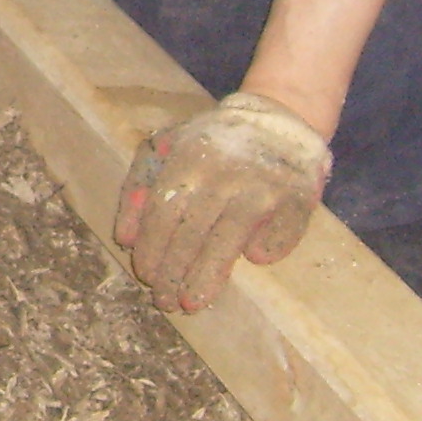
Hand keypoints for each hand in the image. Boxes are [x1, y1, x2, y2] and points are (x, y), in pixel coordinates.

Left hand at [114, 89, 331, 313]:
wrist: (277, 117)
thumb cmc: (211, 141)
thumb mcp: (166, 148)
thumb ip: (139, 188)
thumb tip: (124, 239)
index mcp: (187, 160)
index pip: (162, 216)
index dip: (152, 250)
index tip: (147, 276)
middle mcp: (223, 176)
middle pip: (191, 236)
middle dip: (173, 274)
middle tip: (165, 302)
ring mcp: (261, 189)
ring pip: (228, 243)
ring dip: (207, 279)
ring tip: (192, 303)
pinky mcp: (297, 199)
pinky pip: (279, 238)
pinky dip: (266, 252)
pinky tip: (252, 263)